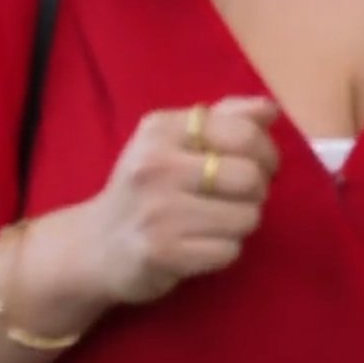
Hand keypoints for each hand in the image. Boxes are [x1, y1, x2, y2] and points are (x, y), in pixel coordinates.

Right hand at [66, 96, 282, 306]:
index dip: (266, 153)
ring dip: (241, 223)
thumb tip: (269, 109)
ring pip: (246, 217)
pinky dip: (224, 251)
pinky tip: (200, 245)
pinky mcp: (161, 253)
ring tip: (216, 222)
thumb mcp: (176, 140)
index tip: (259, 166)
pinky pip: (229, 251)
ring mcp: (157, 211)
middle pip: (250, 177)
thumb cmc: (148, 186)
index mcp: (162, 129)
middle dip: (257, 191)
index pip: (244, 133)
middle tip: (238, 197)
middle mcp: (155, 165)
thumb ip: (226, 118)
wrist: (94, 245)